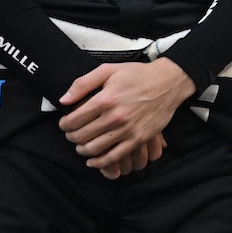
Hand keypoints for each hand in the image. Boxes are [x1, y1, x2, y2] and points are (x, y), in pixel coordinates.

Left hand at [58, 59, 193, 178]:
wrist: (168, 83)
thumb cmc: (137, 75)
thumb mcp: (109, 70)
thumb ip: (83, 84)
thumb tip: (63, 100)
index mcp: (105, 99)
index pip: (73, 120)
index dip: (64, 124)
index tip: (64, 124)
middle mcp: (115, 117)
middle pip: (81, 136)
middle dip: (71, 137)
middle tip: (71, 135)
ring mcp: (127, 130)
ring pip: (94, 148)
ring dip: (82, 150)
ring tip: (81, 145)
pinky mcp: (138, 139)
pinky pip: (114, 157)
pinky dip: (99, 162)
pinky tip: (93, 161)